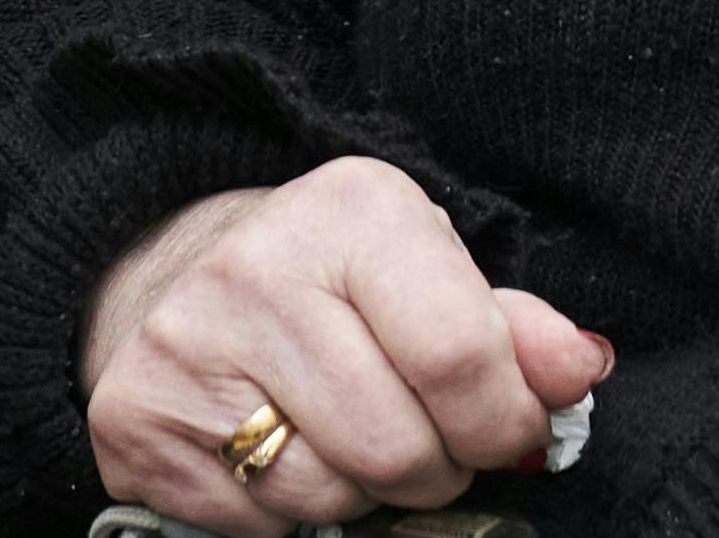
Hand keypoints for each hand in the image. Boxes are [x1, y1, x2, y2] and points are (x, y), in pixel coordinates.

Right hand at [83, 159, 611, 524]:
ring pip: (331, 496)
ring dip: (363, 492)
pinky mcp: (136, 423)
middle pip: (399, 449)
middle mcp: (257, 268)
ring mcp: (185, 348)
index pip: (460, 357)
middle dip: (435, 465)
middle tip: (419, 432)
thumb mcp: (427, 273)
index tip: (510, 429)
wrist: (171, 276)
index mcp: (352, 212)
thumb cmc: (332, 282)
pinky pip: (260, 525)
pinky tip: (276, 450)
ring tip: (343, 433)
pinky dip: (288, 513)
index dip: (504, 421)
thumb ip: (511, 329)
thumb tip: (582, 367)